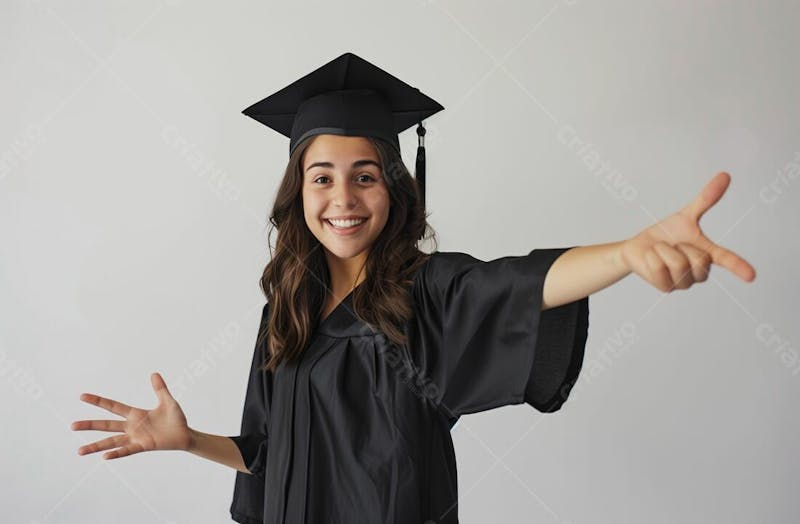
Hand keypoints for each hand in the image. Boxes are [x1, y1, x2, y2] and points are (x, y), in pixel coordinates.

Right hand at [71, 372, 191, 458]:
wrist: (185, 435)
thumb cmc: (176, 419)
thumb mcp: (168, 402)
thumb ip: (160, 389)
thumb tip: (154, 373)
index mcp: (135, 414)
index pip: (112, 406)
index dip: (98, 401)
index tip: (82, 396)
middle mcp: (131, 427)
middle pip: (106, 425)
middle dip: (89, 425)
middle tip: (72, 426)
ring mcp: (136, 438)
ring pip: (111, 442)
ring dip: (96, 446)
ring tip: (80, 451)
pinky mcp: (144, 446)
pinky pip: (127, 450)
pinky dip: (117, 453)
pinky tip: (105, 457)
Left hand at [620, 172, 755, 291]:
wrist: (637, 248)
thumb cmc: (665, 234)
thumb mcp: (685, 216)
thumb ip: (705, 199)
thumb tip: (725, 175)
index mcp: (707, 254)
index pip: (726, 259)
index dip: (738, 266)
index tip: (751, 275)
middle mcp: (699, 272)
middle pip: (700, 260)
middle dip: (682, 246)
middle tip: (673, 245)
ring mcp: (683, 283)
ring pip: (678, 264)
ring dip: (664, 250)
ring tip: (661, 251)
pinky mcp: (665, 288)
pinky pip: (659, 268)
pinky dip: (652, 258)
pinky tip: (651, 259)